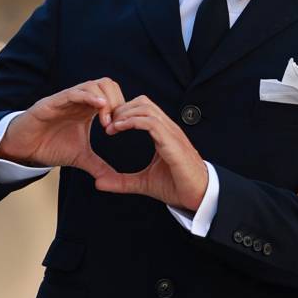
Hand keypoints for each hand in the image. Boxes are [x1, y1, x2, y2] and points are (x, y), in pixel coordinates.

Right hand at [0, 80, 126, 177]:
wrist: (24, 149)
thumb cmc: (50, 146)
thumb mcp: (80, 157)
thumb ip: (99, 166)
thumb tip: (114, 181)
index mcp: (88, 109)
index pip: (113, 95)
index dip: (122, 109)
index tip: (123, 129)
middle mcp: (79, 100)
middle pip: (107, 85)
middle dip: (118, 102)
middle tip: (117, 125)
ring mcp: (66, 99)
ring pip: (93, 85)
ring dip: (106, 102)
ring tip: (107, 124)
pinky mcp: (52, 103)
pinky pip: (73, 93)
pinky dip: (88, 96)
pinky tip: (100, 106)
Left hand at [90, 94, 209, 212]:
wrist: (198, 196)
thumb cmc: (176, 186)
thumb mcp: (143, 183)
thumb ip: (122, 181)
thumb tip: (98, 183)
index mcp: (163, 133)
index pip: (143, 108)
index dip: (123, 113)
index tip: (107, 127)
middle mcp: (168, 129)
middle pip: (142, 102)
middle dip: (120, 109)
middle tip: (106, 125)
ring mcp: (171, 134)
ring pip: (146, 107)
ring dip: (124, 114)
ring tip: (110, 128)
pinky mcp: (172, 143)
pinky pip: (151, 122)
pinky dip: (132, 122)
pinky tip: (119, 129)